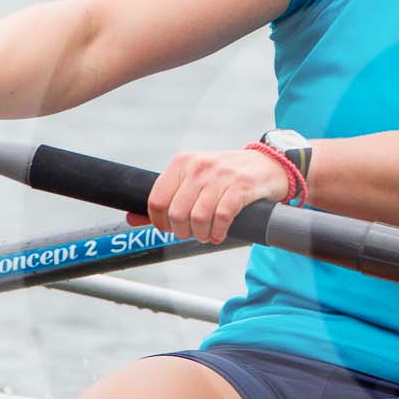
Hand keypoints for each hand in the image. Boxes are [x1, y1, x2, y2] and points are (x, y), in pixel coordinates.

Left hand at [135, 148, 290, 243]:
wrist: (268, 165)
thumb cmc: (226, 177)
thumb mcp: (193, 180)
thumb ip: (165, 198)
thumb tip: (131, 219)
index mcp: (182, 163)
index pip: (156, 200)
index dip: (160, 223)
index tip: (171, 230)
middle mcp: (199, 166)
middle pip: (176, 213)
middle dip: (183, 232)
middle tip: (193, 234)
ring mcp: (221, 176)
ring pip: (198, 218)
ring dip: (201, 234)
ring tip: (208, 235)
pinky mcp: (241, 187)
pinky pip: (222, 217)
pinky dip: (219, 232)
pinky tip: (220, 234)